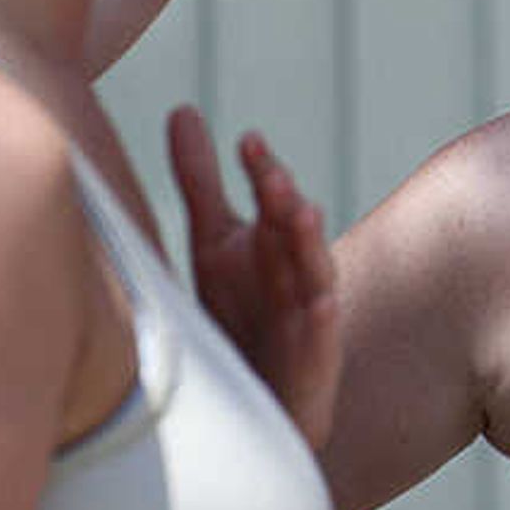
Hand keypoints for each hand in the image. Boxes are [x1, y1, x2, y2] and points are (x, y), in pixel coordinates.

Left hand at [168, 105, 340, 446]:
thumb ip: (202, 180)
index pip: (270, 200)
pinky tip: (324, 302)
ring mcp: (308, 315)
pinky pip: (324, 336)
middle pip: (291, 230)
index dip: (262, 173)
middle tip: (267, 173)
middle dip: (283, 201)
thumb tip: (184, 109)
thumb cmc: (239, 314)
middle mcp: (294, 271)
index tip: (246, 143)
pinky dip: (325, 316)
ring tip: (301, 212)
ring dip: (308, 244)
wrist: (261, 401)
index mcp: (271, 242)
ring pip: (314, 273)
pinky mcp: (316, 359)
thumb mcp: (213, 243)